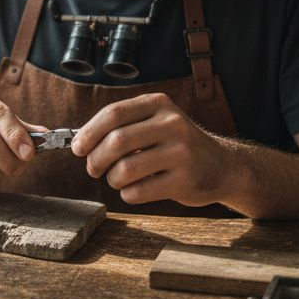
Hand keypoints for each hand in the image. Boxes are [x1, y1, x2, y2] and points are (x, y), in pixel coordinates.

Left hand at [70, 93, 234, 206]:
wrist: (221, 166)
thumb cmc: (176, 144)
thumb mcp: (155, 121)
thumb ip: (122, 126)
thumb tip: (79, 142)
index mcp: (159, 104)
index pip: (113, 114)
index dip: (88, 133)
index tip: (77, 148)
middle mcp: (172, 124)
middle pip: (115, 142)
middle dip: (95, 159)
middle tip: (93, 168)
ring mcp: (181, 152)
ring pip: (125, 169)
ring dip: (111, 179)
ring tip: (116, 179)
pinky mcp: (184, 180)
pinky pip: (138, 191)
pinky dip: (127, 194)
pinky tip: (133, 190)